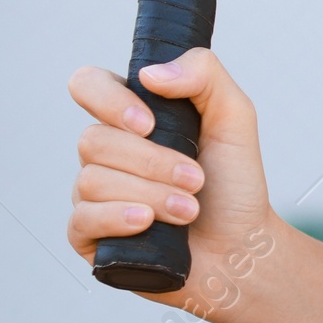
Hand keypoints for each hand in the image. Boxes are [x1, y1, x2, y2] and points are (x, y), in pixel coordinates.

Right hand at [67, 50, 283, 314]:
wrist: (241, 249)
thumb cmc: (234, 183)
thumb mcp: (234, 116)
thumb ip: (203, 73)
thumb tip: (149, 74)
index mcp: (131, 116)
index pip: (88, 85)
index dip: (109, 100)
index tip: (150, 124)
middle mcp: (105, 152)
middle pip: (94, 140)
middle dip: (152, 162)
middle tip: (196, 179)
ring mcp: (93, 194)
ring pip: (92, 181)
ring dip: (150, 195)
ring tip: (188, 211)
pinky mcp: (89, 237)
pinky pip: (81, 220)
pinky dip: (118, 219)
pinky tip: (148, 224)